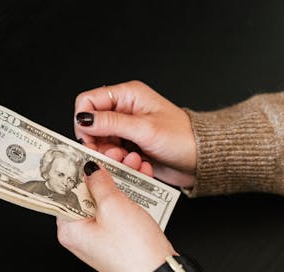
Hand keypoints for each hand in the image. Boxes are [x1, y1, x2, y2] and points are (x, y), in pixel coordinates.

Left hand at [56, 161, 176, 271]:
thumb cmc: (133, 249)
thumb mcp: (113, 205)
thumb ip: (99, 182)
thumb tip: (91, 168)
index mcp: (69, 230)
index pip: (64, 192)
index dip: (76, 170)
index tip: (84, 154)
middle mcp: (80, 236)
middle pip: (86, 194)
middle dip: (103, 172)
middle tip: (114, 155)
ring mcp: (99, 238)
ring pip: (105, 201)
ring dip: (119, 180)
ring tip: (132, 163)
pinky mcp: (117, 239)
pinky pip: (117, 212)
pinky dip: (127, 196)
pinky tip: (140, 179)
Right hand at [74, 80, 195, 188]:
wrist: (200, 159)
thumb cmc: (182, 138)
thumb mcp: (144, 129)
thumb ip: (111, 123)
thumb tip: (83, 119)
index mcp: (127, 95)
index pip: (88, 101)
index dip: (84, 121)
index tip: (89, 139)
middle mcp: (124, 110)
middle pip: (91, 125)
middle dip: (98, 143)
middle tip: (112, 154)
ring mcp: (126, 129)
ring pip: (100, 142)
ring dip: (109, 155)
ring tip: (128, 160)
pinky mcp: (129, 146)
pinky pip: (111, 154)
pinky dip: (118, 161)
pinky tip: (134, 163)